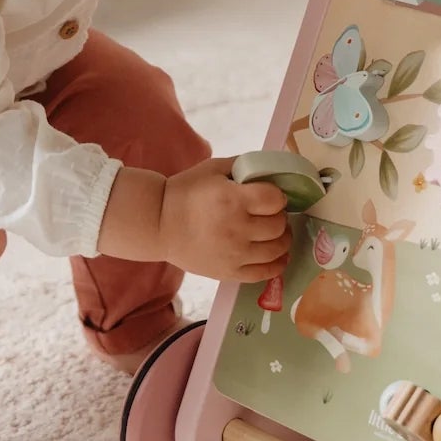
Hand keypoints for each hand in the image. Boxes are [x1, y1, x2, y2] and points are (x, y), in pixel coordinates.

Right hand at [111, 157, 290, 281]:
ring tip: (274, 233)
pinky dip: (277, 264)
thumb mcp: (213, 169)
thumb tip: (273, 171)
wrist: (158, 224)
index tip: (271, 196)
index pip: (275, 200)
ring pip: (277, 250)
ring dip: (282, 239)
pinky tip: (276, 255)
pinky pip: (265, 273)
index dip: (277, 196)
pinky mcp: (230, 273)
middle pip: (278, 225)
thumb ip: (244, 166)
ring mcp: (234, 254)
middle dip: (279, 217)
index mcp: (232, 199)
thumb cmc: (185, 192)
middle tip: (270, 214)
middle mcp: (236, 229)